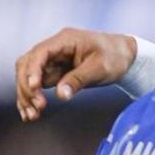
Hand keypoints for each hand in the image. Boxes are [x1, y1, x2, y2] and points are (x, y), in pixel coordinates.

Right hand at [15, 28, 136, 120]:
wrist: (127, 56)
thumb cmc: (116, 56)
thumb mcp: (100, 68)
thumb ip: (79, 80)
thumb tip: (61, 95)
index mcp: (65, 40)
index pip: (40, 53)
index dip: (33, 70)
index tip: (35, 88)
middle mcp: (55, 48)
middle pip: (28, 65)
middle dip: (27, 86)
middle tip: (37, 106)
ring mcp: (53, 60)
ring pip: (30, 76)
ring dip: (27, 94)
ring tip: (32, 114)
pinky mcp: (55, 71)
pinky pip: (38, 84)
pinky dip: (33, 97)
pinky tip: (31, 112)